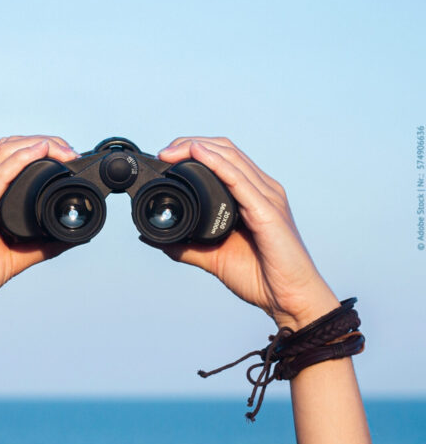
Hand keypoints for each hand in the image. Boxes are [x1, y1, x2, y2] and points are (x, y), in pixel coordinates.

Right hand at [0, 135, 78, 318]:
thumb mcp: (13, 257)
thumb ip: (41, 245)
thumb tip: (71, 237)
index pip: (7, 156)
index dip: (38, 149)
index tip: (66, 158)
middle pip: (8, 147)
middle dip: (44, 142)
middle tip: (71, 152)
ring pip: (3, 154)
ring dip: (37, 145)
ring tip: (64, 150)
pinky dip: (20, 161)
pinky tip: (39, 152)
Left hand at [148, 137, 339, 329]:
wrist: (288, 298)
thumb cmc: (261, 277)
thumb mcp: (212, 258)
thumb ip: (185, 247)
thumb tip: (155, 239)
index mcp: (252, 197)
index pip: (224, 159)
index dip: (194, 150)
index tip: (165, 157)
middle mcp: (263, 191)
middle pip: (226, 151)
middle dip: (192, 144)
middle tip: (164, 152)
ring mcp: (267, 198)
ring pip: (232, 159)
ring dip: (199, 149)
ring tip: (173, 150)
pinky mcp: (268, 212)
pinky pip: (240, 181)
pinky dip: (217, 165)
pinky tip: (199, 155)